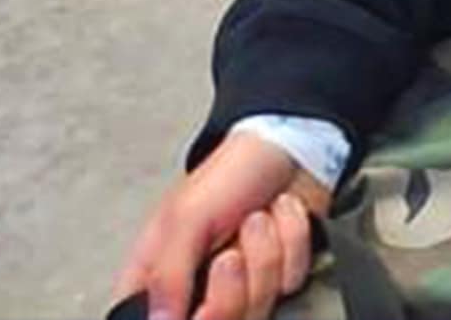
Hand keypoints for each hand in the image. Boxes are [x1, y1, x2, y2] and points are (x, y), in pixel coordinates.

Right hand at [116, 128, 329, 319]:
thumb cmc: (230, 173)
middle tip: (231, 252)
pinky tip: (281, 219)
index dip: (191, 317)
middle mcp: (197, 290)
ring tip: (258, 219)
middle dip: (233, 287)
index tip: (202, 300)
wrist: (291, 147)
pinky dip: (292, 244)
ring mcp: (241, 287)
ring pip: (256, 308)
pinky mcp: (279, 278)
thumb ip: (168, 276)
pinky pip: (291, 283)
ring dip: (265, 255)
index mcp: (158, 278)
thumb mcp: (186, 218)